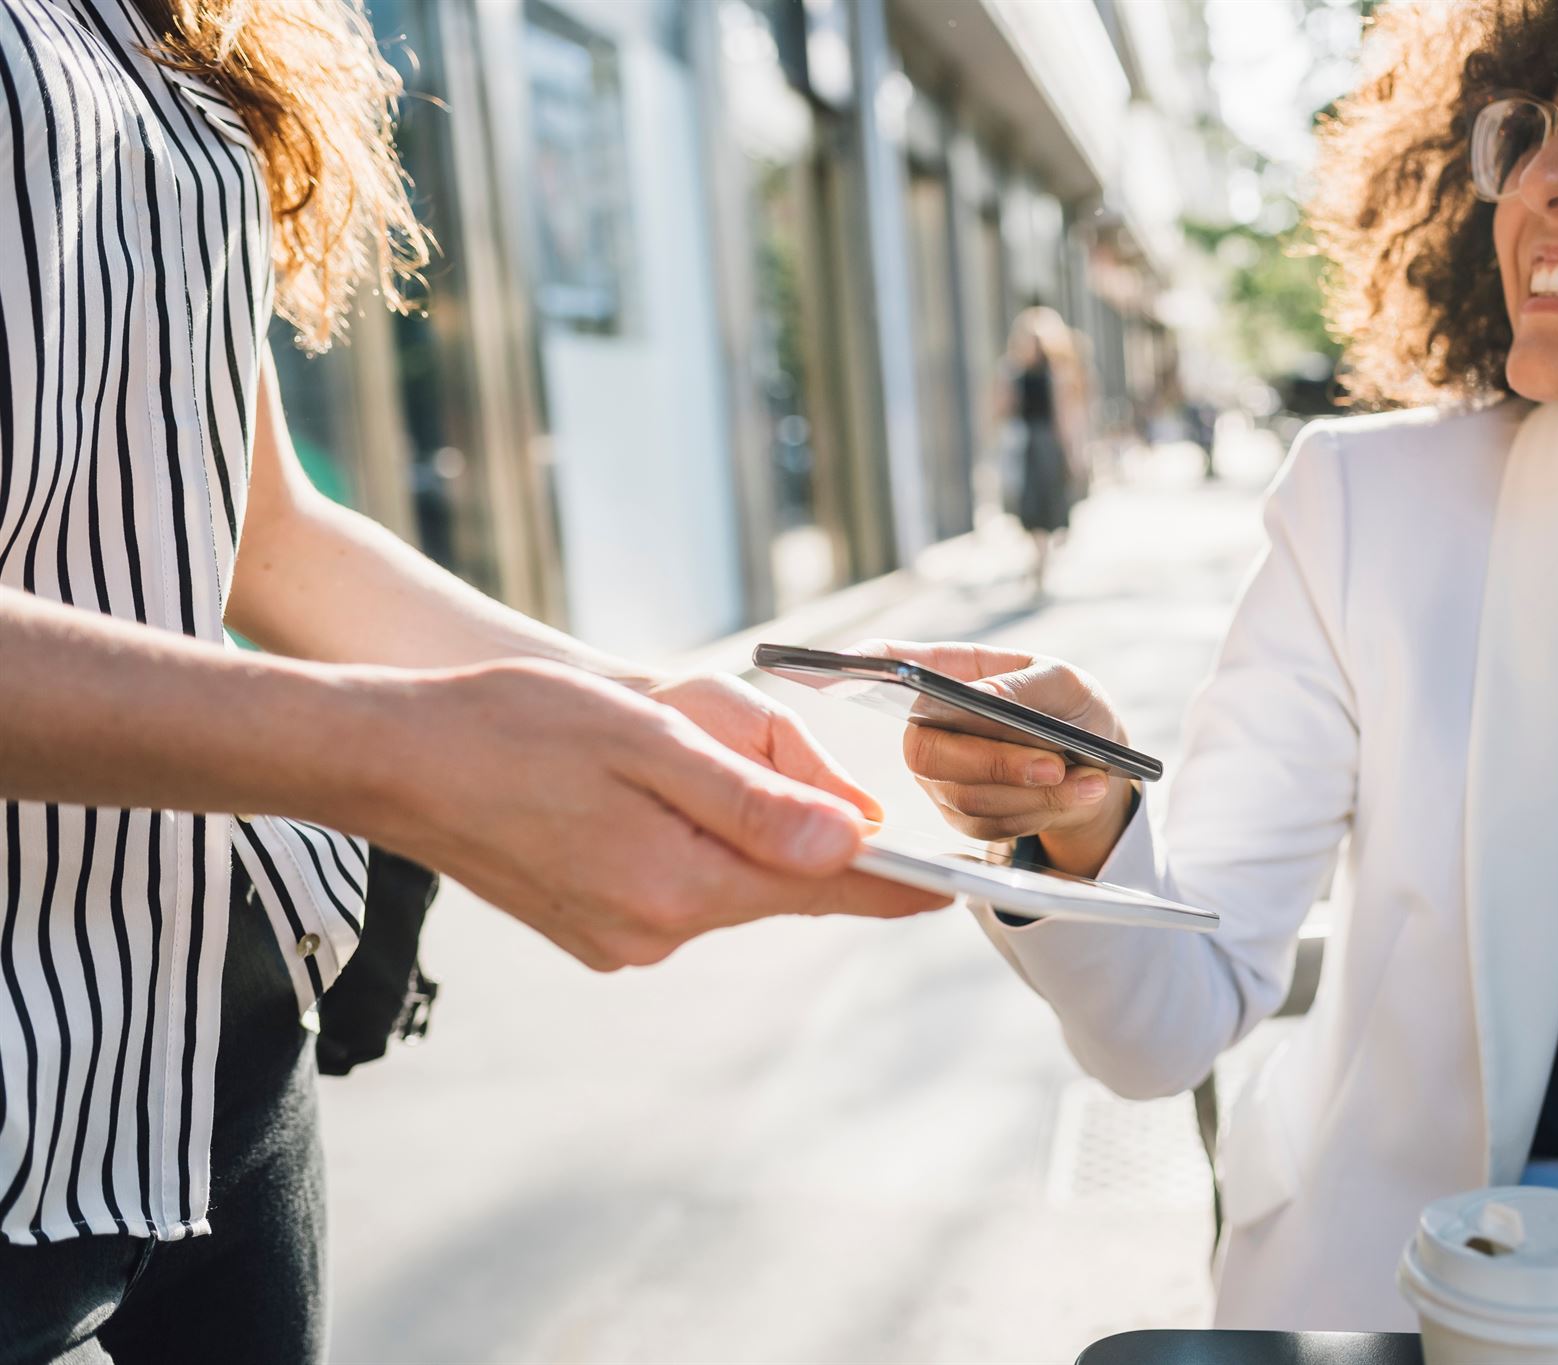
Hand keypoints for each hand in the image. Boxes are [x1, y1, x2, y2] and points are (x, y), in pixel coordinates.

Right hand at [351, 660, 945, 971]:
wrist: (389, 759)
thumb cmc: (514, 727)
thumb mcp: (650, 742)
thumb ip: (757, 801)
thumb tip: (852, 845)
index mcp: (680, 885)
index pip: (826, 891)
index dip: (899, 881)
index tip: (959, 881)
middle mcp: (657, 931)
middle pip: (778, 877)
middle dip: (795, 818)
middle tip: (751, 737)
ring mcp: (622, 939)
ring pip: (728, 877)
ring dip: (734, 822)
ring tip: (662, 750)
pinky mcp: (595, 930)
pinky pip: (679, 883)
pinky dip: (690, 839)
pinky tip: (641, 789)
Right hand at [849, 640, 1136, 876]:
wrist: (1098, 766)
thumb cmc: (1071, 708)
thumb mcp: (1064, 683)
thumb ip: (1023, 687)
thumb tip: (981, 698)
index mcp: (949, 675)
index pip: (892, 662)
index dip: (866, 662)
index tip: (850, 658)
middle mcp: (930, 726)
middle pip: (925, 753)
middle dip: (996, 764)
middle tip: (1054, 763)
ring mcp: (941, 776)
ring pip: (967, 798)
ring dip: (1035, 793)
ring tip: (1088, 780)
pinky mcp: (962, 816)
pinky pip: (991, 827)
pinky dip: (1043, 813)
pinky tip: (1081, 793)